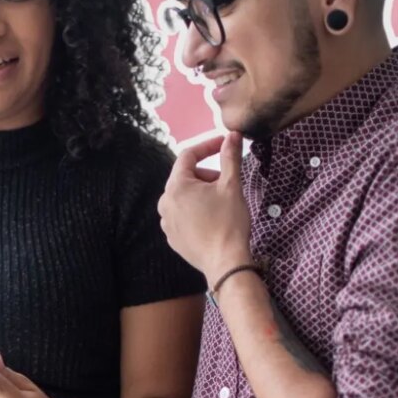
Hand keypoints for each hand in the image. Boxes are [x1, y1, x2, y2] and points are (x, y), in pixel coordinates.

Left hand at [158, 131, 253, 285]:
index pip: (188, 155)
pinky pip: (182, 215)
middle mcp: (164, 203)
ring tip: (221, 203)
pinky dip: (196, 211)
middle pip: (185, 176)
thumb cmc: (229, 222)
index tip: (225, 143)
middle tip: (227, 182)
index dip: (208, 146)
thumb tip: (233, 134)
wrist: (225, 263)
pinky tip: (213, 220)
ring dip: (201, 193)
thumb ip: (230, 157)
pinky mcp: (172, 237)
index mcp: (176, 186)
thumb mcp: (232, 185)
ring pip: (183, 196)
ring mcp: (166, 222)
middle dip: (206, 174)